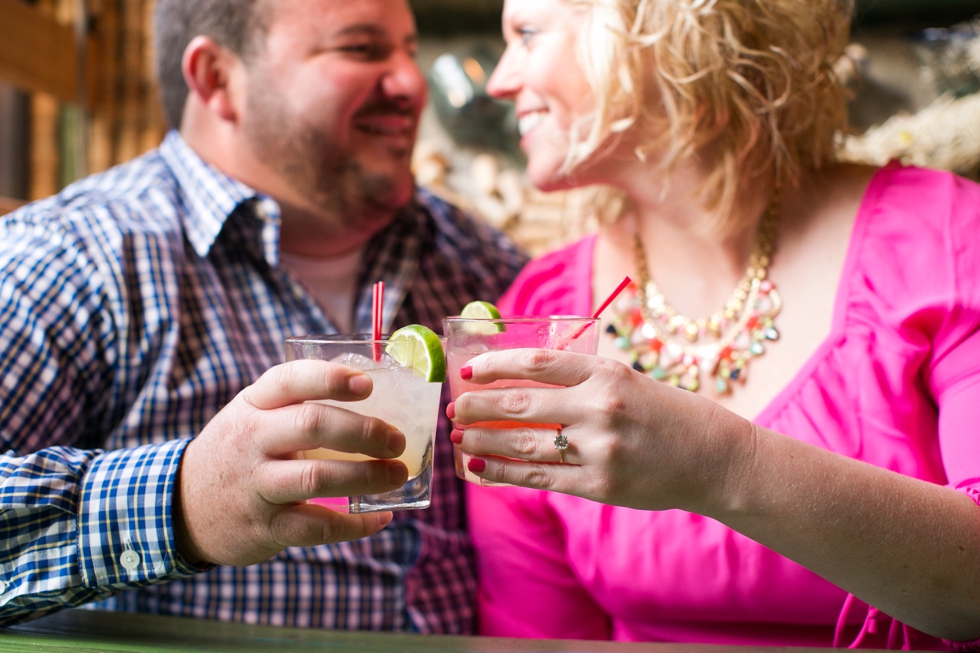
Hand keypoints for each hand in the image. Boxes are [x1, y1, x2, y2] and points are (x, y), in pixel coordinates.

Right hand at [174, 359, 408, 565]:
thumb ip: (299, 406)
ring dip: (366, 477)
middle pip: (312, 425)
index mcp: (254, 405)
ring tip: (397, 475)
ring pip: (316, 478)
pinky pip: (317, 527)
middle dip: (363, 431)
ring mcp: (256, 485)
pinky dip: (356, 525)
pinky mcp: (265, 526)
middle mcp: (252, 440)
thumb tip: (380, 400)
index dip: (330, 379)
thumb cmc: (240, 452)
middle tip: (396, 440)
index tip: (368, 384)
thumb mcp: (255, 417)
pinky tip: (381, 518)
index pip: (290, 380)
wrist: (181, 508)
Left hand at [451, 349, 753, 513]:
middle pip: (520, 405)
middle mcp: (600, 409)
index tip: (468, 370)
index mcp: (606, 373)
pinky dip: (503, 472)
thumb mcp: (626, 380)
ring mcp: (599, 450)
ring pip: (523, 444)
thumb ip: (578, 379)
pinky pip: (539, 478)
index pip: (536, 363)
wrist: (713, 458)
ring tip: (459, 435)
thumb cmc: (665, 413)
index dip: (495, 365)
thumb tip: (515, 382)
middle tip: (454, 406)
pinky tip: (480, 466)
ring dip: (482, 439)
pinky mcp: (599, 486)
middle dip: (478, 406)